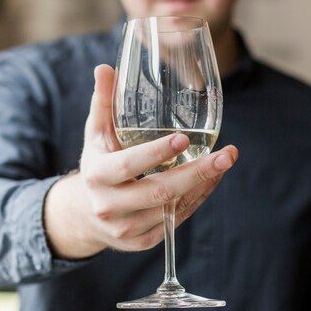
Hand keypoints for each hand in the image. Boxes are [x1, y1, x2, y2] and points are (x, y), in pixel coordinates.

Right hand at [44, 64, 237, 258]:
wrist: (84, 213)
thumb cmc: (97, 162)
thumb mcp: (95, 133)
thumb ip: (102, 101)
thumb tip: (104, 68)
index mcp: (97, 176)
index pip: (127, 165)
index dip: (155, 153)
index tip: (183, 139)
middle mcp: (109, 206)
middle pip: (159, 192)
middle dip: (196, 173)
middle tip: (225, 154)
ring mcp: (126, 229)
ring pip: (172, 209)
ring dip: (203, 185)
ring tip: (224, 160)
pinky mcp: (142, 243)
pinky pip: (175, 221)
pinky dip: (197, 200)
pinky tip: (211, 179)